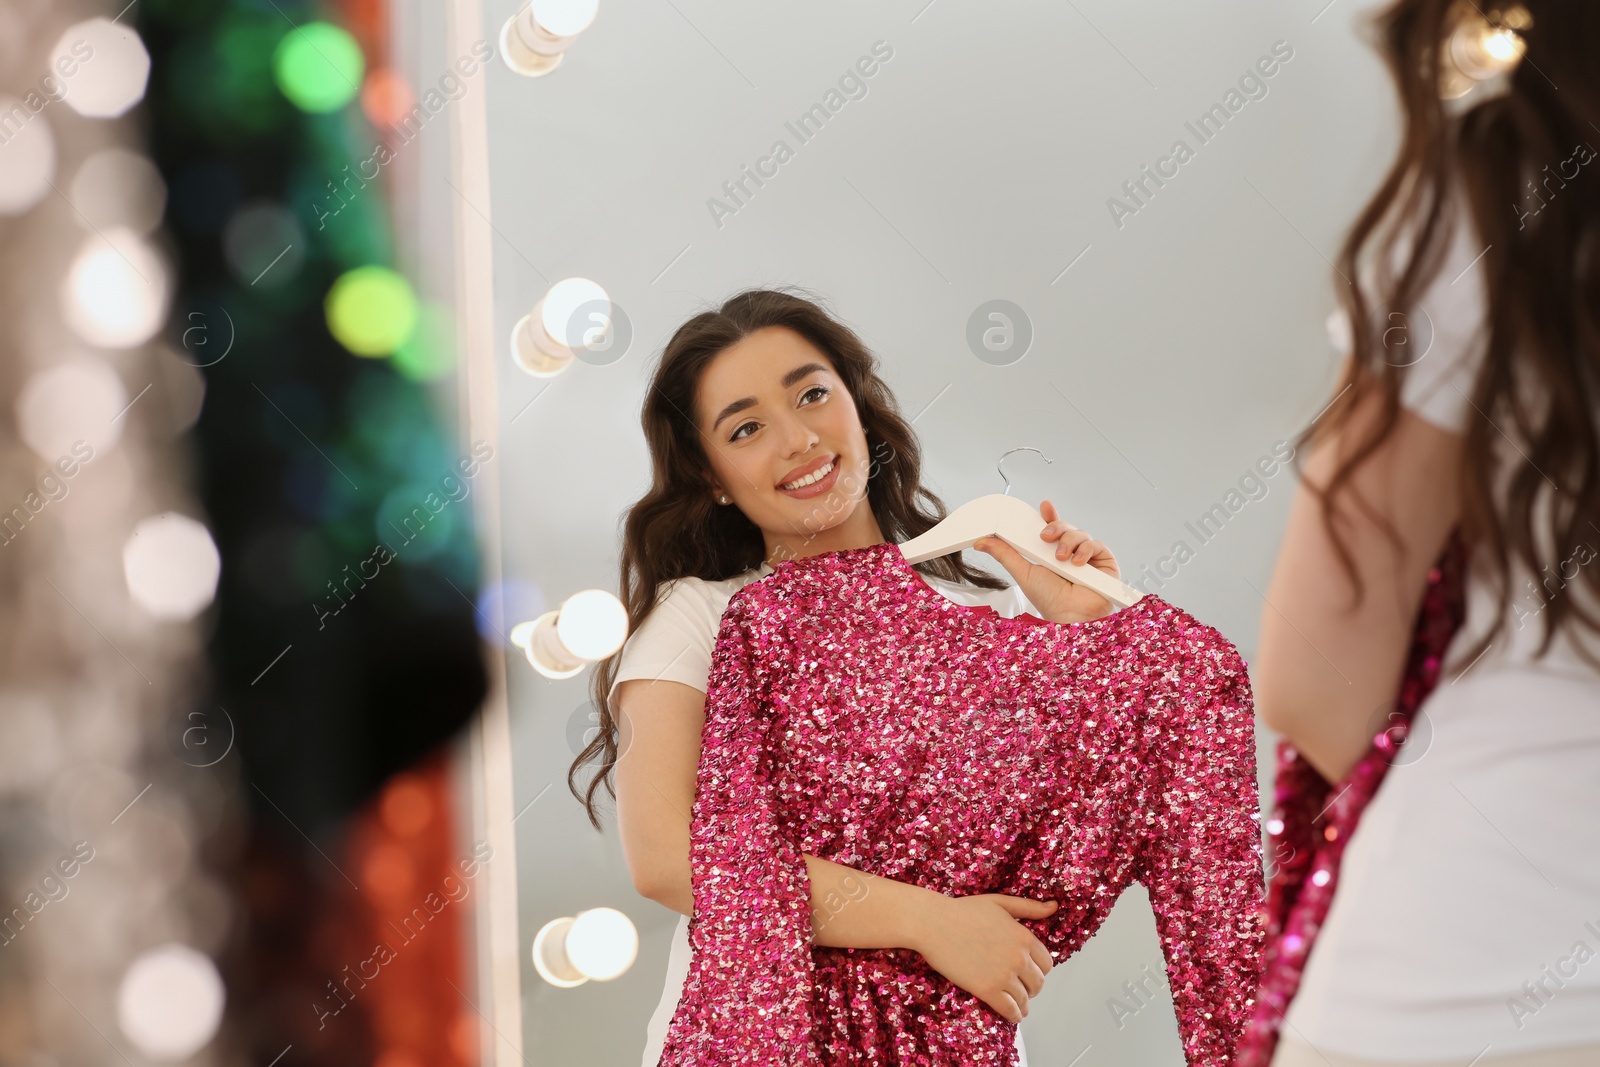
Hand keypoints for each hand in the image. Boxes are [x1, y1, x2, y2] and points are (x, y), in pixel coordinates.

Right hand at [904, 892, 1057, 1023]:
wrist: (932, 923)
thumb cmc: (962, 910)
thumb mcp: (999, 903)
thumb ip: (1028, 907)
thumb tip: (1053, 907)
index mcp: (1024, 937)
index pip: (1046, 962)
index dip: (1039, 969)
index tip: (1030, 972)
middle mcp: (1019, 958)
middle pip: (1038, 982)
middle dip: (1032, 987)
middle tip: (1023, 989)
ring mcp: (1004, 975)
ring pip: (1025, 998)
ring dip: (1023, 1004)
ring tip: (1019, 1006)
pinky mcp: (987, 990)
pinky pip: (1009, 1010)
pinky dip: (1014, 1015)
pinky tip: (1012, 1015)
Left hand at [973, 499, 1120, 623]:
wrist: (1071, 615)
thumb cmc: (1049, 600)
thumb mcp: (1022, 572)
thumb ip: (1004, 554)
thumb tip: (981, 541)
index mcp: (1051, 553)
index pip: (1051, 528)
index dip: (1049, 516)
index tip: (1044, 506)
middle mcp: (1070, 552)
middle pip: (1065, 527)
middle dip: (1055, 527)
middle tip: (1045, 537)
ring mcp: (1087, 556)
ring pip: (1079, 533)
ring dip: (1068, 542)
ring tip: (1061, 559)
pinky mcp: (1104, 561)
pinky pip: (1096, 544)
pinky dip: (1085, 550)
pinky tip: (1077, 563)